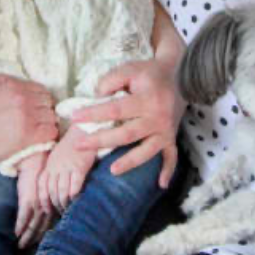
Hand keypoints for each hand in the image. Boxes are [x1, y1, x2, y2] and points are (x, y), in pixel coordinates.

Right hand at [0, 75, 57, 165]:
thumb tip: (20, 85)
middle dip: (43, 110)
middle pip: (48, 102)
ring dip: (46, 122)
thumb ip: (4, 82)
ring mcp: (28, 116)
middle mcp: (23, 98)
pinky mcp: (29, 135)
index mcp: (13, 85)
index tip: (34, 108)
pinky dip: (48, 134)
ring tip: (37, 130)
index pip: (40, 89)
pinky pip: (51, 132)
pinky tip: (39, 138)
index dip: (38, 99)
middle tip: (35, 120)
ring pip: (51, 116)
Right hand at [14, 154, 51, 247]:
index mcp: (51, 204)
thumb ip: (45, 200)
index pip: (48, 224)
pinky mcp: (28, 201)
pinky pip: (24, 218)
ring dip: (26, 237)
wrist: (34, 162)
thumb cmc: (39, 174)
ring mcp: (37, 205)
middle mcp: (46, 207)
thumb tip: (43, 209)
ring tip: (20, 244)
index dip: (41, 234)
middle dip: (33, 239)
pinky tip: (16, 233)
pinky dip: (20, 226)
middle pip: (40, 228)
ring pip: (32, 226)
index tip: (35, 242)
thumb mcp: (44, 190)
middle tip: (24, 247)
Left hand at [39, 128, 97, 211]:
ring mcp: (67, 167)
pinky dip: (74, 196)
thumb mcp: (57, 156)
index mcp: (49, 165)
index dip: (43, 200)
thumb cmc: (73, 144)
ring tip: (68, 209)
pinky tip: (76, 201)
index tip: (46, 210)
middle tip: (59, 212)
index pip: (42, 186)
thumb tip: (54, 187)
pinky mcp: (80, 167)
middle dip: (54, 204)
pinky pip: (75, 186)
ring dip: (64, 203)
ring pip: (61, 191)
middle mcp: (56, 167)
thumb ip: (54, 169)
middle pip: (51, 191)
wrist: (85, 130)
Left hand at [70, 59, 182, 186]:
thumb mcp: (130, 69)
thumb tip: (97, 96)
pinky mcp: (171, 137)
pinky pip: (172, 157)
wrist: (180, 76)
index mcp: (146, 100)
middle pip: (126, 134)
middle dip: (101, 140)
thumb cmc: (149, 73)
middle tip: (79, 145)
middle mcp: (157, 118)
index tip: (75, 117)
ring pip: (146, 150)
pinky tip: (161, 185)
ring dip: (131, 162)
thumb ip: (111, 80)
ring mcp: (165, 131)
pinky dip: (168, 170)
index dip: (94, 114)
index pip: (115, 110)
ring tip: (113, 170)